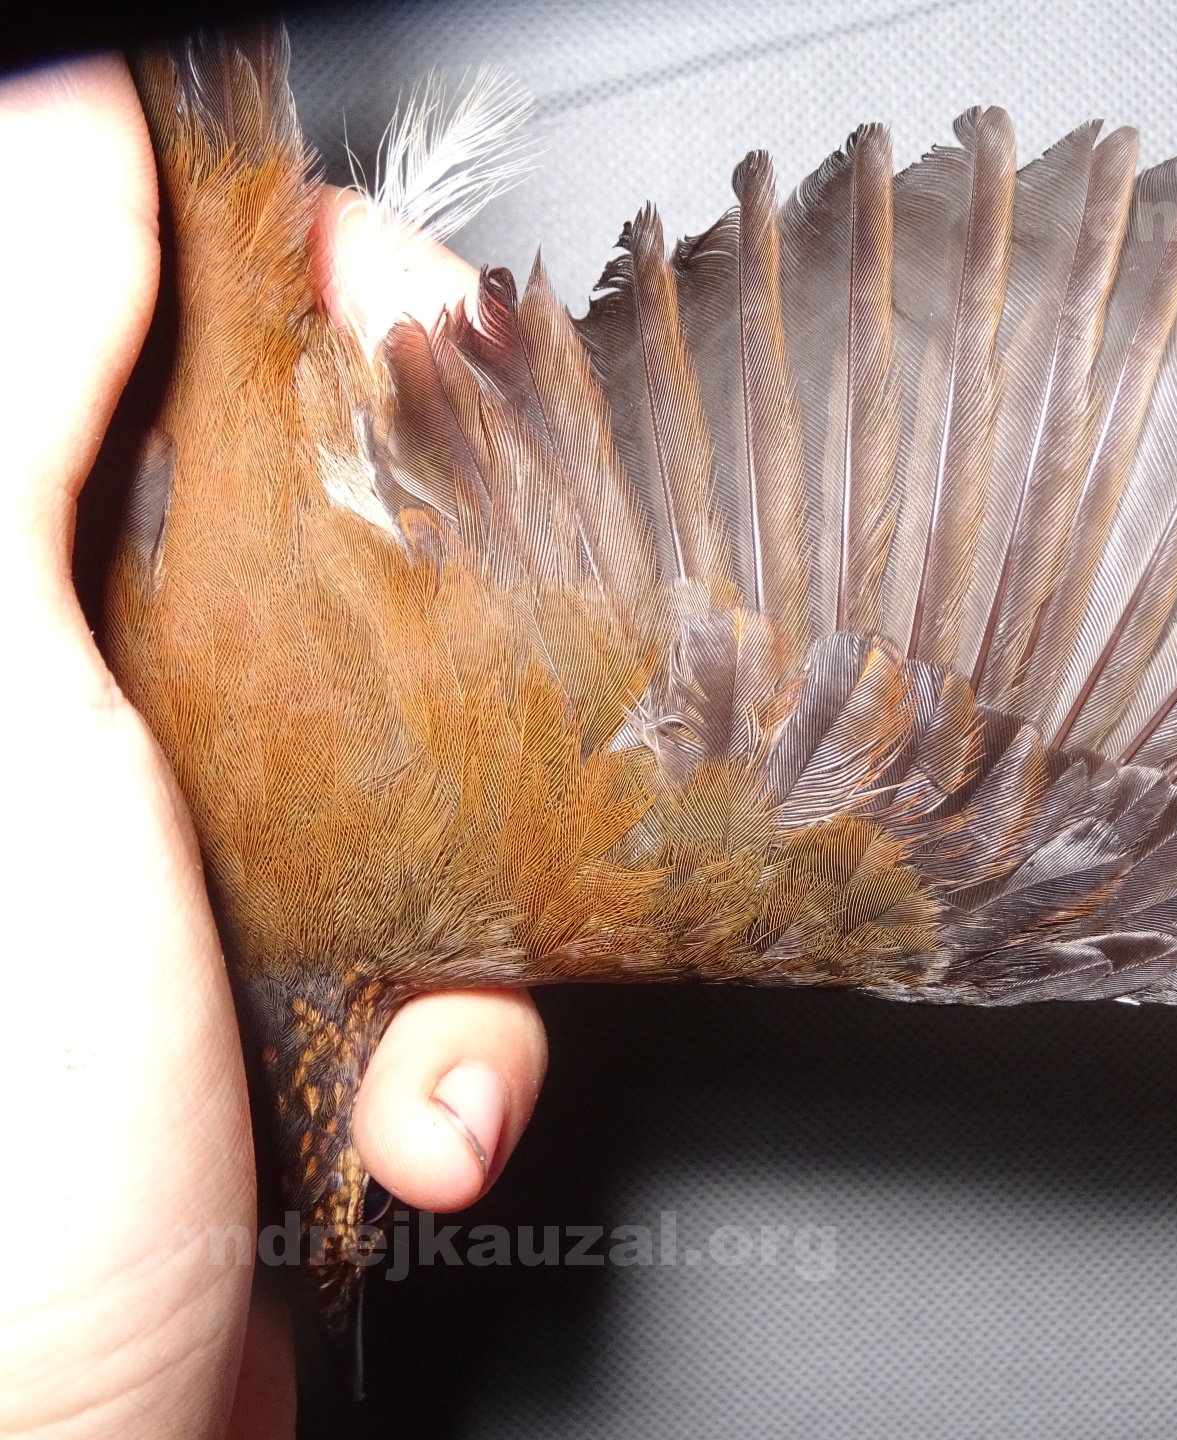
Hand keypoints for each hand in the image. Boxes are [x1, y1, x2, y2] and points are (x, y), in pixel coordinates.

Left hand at [0, 54, 546, 1437]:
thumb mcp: (2, 710)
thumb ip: (18, 396)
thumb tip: (73, 125)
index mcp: (13, 612)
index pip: (170, 368)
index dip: (319, 318)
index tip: (432, 326)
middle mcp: (96, 721)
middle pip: (340, 548)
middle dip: (467, 600)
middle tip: (539, 615)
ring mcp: (200, 860)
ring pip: (433, 752)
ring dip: (491, 879)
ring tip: (433, 1001)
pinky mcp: (295, 985)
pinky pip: (453, 925)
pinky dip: (471, 1018)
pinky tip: (420, 1098)